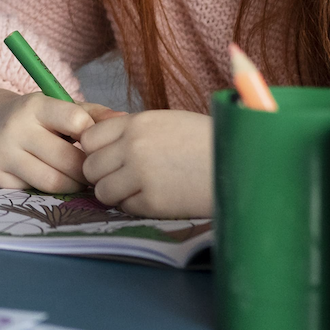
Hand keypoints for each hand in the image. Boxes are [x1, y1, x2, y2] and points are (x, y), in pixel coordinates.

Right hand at [0, 86, 122, 193]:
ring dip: (72, 186)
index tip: (94, 145)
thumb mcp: (60, 108)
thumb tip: (125, 121)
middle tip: (95, 174)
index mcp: (36, 105)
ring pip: (51, 182)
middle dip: (87, 170)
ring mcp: (0, 152)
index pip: (76, 122)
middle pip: (67, 160)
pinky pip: (31, 194)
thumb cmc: (36, 119)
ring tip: (79, 181)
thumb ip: (93, 115)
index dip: (92, 137)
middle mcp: (15, 127)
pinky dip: (46, 194)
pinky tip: (51, 184)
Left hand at [79, 108, 212, 218]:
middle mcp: (134, 146)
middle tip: (122, 177)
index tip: (109, 157)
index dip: (96, 151)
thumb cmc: (204, 141)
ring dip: (115, 193)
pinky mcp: (153, 201)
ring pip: (101, 190)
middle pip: (90, 166)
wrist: (240, 163)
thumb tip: (98, 142)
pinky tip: (156, 197)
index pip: (89, 138)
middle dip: (102, 174)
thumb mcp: (167, 122)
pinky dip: (134, 205)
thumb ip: (133, 130)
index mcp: (138, 122)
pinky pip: (124, 207)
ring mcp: (142, 174)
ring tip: (138, 189)